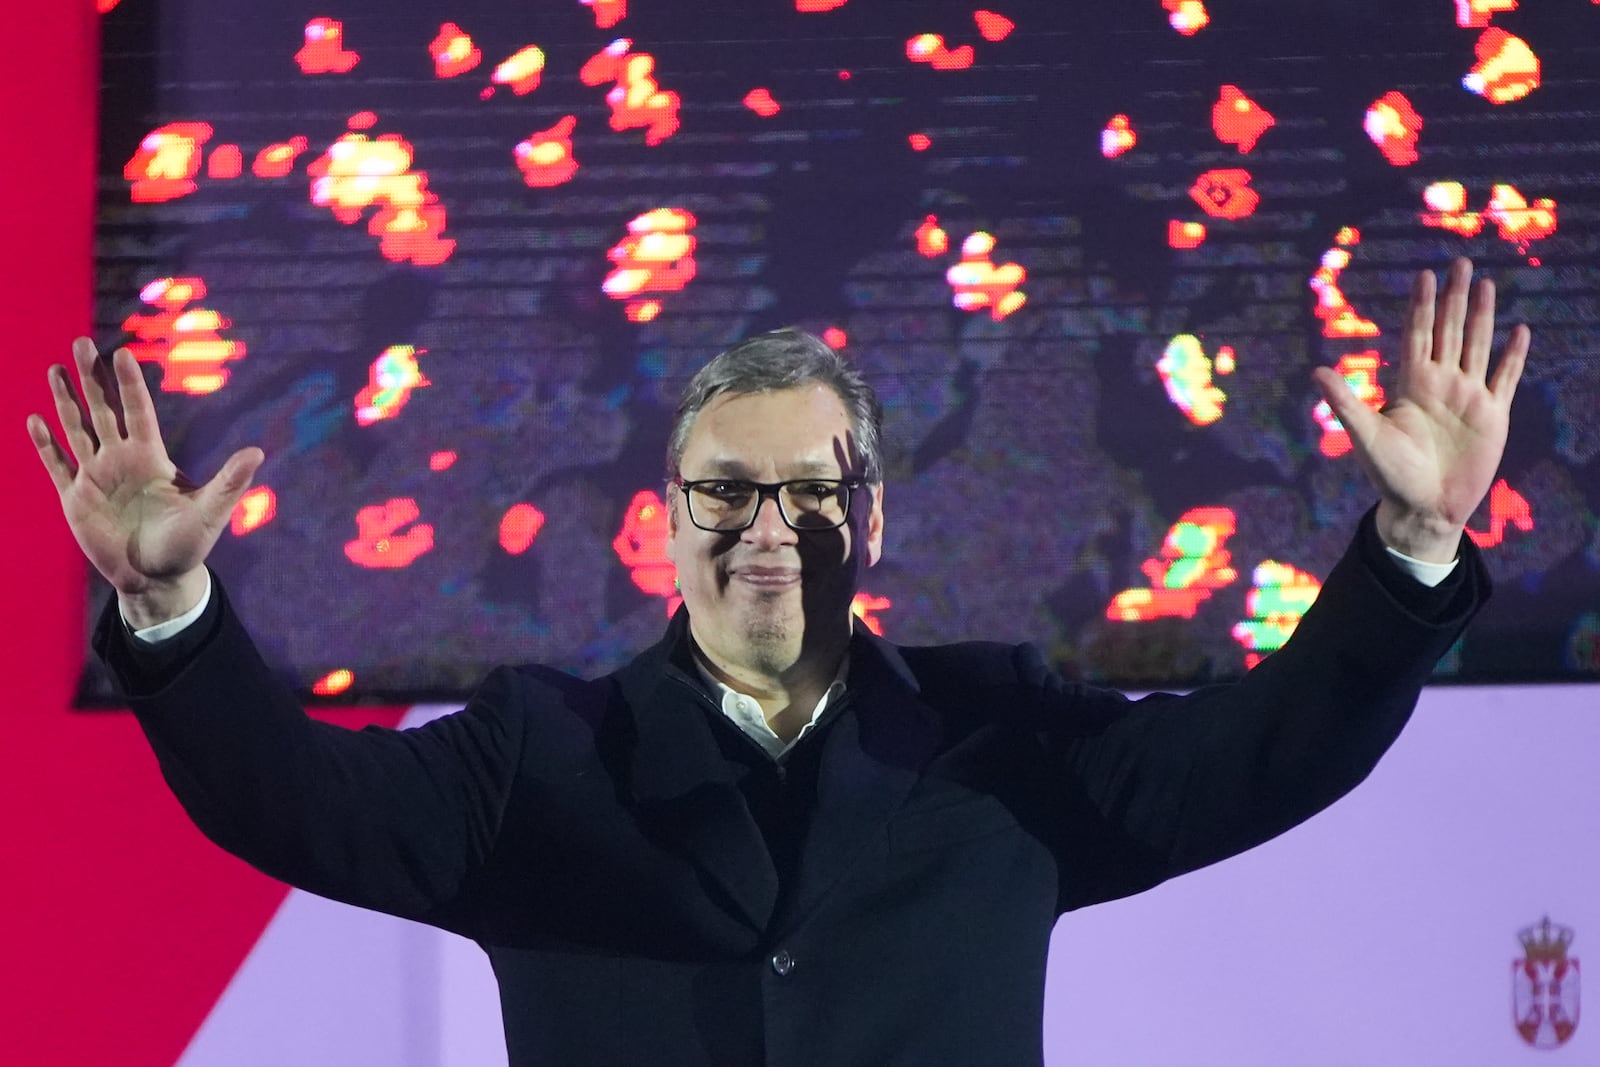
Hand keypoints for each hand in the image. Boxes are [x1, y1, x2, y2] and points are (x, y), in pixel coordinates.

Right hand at [26, 338, 263, 626]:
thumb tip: (258, 453)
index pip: (138, 411)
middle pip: (103, 410)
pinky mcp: (75, 499)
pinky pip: (57, 465)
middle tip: (81, 341)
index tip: (122, 353)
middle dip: (92, 378)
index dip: (129, 383)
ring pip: (77, 430)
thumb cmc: (187, 545)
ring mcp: (96, 477)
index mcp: (151, 457)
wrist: (157, 578)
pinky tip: (34, 420)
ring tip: (54, 369)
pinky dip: (45, 444)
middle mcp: (121, 460)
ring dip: (65, 401)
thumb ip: (230, 481)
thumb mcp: (211, 513)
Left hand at [1313, 257, 1528, 562]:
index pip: (1418, 334)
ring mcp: (1468, 397)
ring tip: (1486, 284)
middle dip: (1454, 297)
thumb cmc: (1390, 476)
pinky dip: (1512, 355)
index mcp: (1411, 384)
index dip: (1421, 305)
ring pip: (1478, 345)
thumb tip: (1316, 372)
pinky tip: (1519, 330)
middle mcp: (1440, 384)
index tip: (1423, 275)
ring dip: (1483, 316)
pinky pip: (1504, 378)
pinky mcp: (1492, 415)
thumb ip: (1345, 402)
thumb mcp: (1366, 436)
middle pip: (1449, 330)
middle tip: (1459, 262)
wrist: (1424, 508)